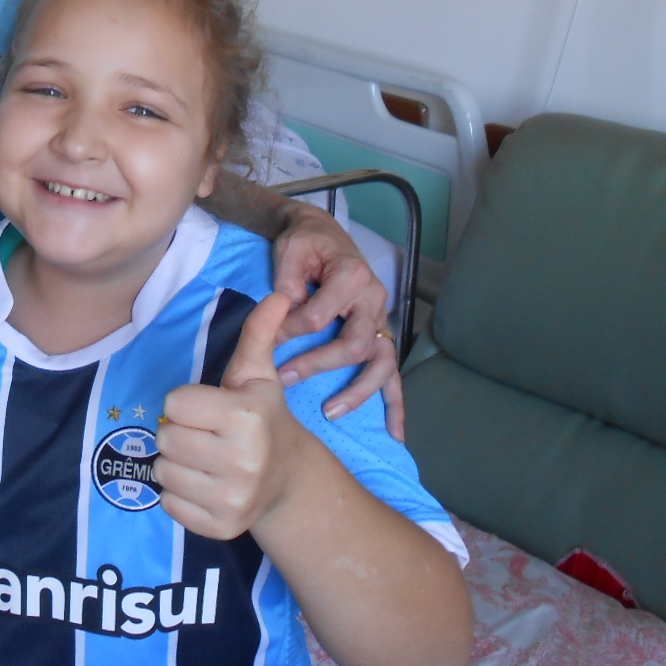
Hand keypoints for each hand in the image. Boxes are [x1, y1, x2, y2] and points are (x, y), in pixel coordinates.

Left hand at [155, 293, 300, 540]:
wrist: (288, 478)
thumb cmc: (262, 418)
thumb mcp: (257, 375)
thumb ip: (259, 334)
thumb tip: (278, 294)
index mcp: (246, 418)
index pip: (175, 403)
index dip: (187, 403)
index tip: (209, 409)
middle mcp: (242, 461)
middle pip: (166, 438)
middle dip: (180, 433)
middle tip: (205, 436)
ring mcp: (232, 499)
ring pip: (163, 472)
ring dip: (176, 464)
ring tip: (204, 460)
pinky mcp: (220, 528)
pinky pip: (168, 504)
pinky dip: (178, 495)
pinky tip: (204, 484)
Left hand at [270, 205, 403, 437]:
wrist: (323, 234)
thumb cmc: (305, 242)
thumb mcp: (289, 248)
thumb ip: (287, 277)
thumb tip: (287, 308)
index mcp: (351, 276)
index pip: (320, 317)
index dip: (291, 331)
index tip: (269, 337)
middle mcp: (373, 299)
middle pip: (354, 344)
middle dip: (318, 365)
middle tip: (284, 378)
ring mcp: (380, 319)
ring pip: (380, 362)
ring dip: (358, 391)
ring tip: (331, 412)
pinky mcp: (380, 333)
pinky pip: (393, 372)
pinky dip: (396, 402)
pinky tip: (396, 430)